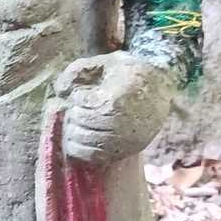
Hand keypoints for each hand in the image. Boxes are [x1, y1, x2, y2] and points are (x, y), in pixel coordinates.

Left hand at [56, 52, 172, 167]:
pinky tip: (82, 137)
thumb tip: (60, 91)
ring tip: (80, 121)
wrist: (160, 86)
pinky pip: (97, 158)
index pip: (83, 105)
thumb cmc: (128, 72)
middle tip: (78, 108)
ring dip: (76, 131)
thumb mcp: (104, 62)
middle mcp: (122, 124)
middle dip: (74, 116)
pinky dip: (83, 149)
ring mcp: (125, 140)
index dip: (77, 99)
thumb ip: (78, 71)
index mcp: (116, 99)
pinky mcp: (127, 150)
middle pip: (82, 125)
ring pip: (86, 143)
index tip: (80, 94)